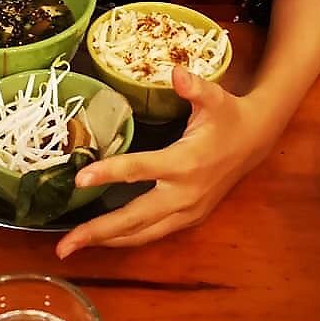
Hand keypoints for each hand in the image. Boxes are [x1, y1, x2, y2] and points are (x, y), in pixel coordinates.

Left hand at [56, 65, 273, 256]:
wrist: (255, 141)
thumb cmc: (228, 117)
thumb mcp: (215, 98)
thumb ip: (195, 87)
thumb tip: (176, 73)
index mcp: (184, 163)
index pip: (139, 170)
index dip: (109, 173)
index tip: (80, 179)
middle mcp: (184, 194)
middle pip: (134, 218)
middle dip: (97, 232)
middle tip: (64, 245)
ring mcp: (187, 211)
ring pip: (142, 234)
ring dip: (107, 242)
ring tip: (74, 247)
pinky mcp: (189, 218)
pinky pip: (153, 234)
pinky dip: (126, 239)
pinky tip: (105, 239)